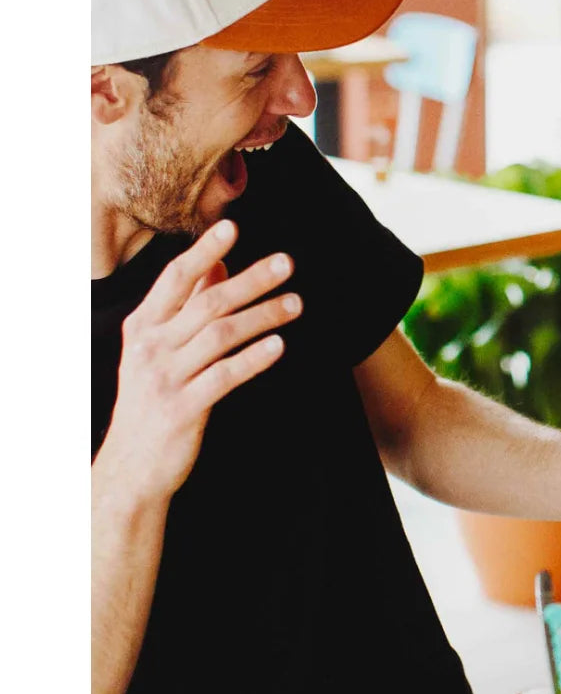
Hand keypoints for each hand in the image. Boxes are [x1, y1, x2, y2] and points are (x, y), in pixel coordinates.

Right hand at [101, 220, 302, 502]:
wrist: (131, 468)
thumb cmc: (153, 400)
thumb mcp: (160, 348)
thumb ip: (188, 305)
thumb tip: (218, 262)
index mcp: (144, 326)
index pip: (175, 278)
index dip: (204, 251)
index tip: (231, 226)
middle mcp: (150, 347)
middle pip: (207, 302)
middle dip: (251, 279)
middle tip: (287, 263)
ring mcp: (165, 379)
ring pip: (220, 336)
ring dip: (263, 316)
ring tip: (296, 304)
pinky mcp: (183, 409)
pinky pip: (224, 377)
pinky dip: (253, 359)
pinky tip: (279, 346)